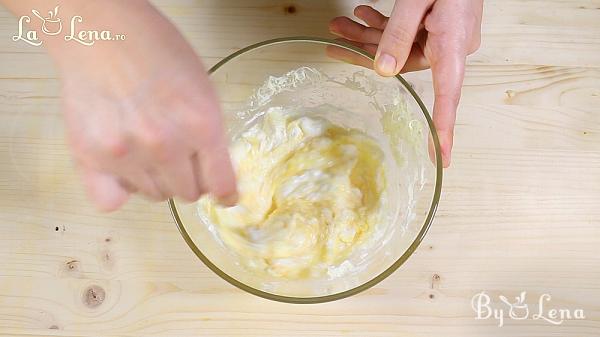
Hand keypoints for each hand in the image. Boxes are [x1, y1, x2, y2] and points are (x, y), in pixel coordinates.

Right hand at [53, 3, 236, 210]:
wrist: (103, 34)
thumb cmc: (157, 52)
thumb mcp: (203, 90)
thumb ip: (210, 134)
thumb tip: (213, 173)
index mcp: (202, 126)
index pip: (221, 184)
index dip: (225, 194)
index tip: (224, 196)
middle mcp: (166, 147)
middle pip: (188, 193)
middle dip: (188, 178)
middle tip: (178, 156)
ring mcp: (127, 155)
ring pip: (154, 195)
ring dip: (156, 180)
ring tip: (146, 149)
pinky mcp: (93, 157)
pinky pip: (111, 201)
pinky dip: (120, 192)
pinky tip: (123, 171)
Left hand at [329, 1, 482, 166]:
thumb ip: (399, 33)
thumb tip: (382, 70)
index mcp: (454, 45)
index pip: (448, 96)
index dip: (444, 130)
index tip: (441, 159)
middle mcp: (452, 46)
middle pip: (404, 64)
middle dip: (365, 53)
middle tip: (334, 39)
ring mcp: (445, 36)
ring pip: (400, 47)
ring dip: (368, 35)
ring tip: (339, 23)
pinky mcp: (438, 25)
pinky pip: (407, 33)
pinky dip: (384, 26)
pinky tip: (363, 15)